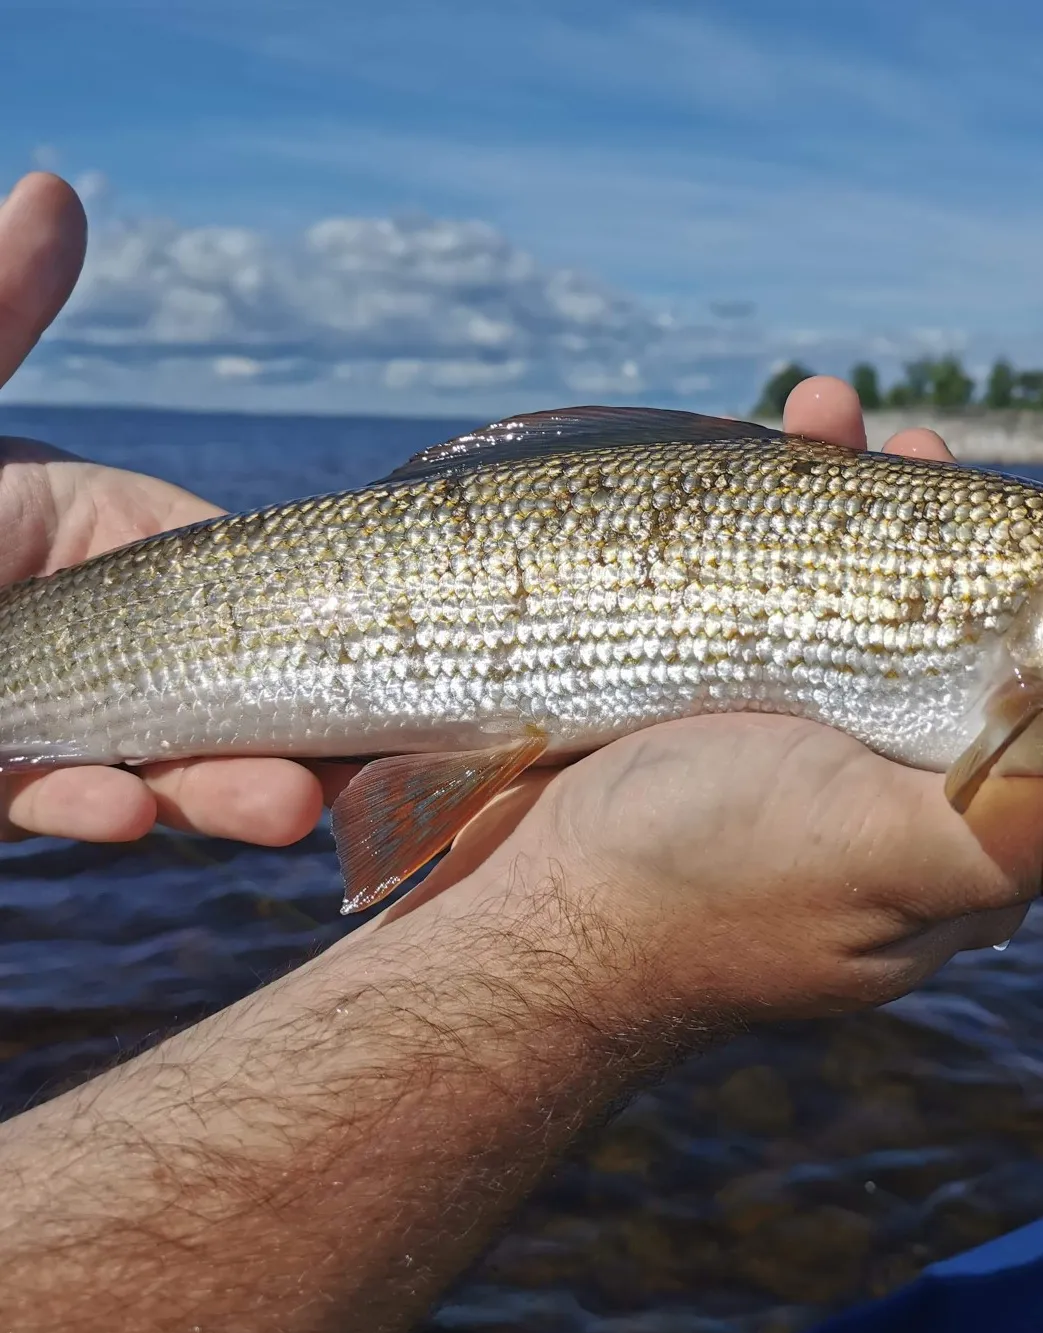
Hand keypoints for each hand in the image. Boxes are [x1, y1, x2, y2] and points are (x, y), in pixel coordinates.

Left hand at [0, 173, 337, 844]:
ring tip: (288, 811)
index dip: (304, 628)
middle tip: (358, 765)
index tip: (381, 657)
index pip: (227, 585)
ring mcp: (42, 717)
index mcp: (95, 538)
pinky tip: (126, 813)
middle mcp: (86, 634)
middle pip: (209, 691)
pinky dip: (83, 806)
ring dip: (216, 791)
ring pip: (146, 766)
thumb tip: (57, 190)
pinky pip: (40, 799)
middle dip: (283, 731)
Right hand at [383, 376, 1042, 1011]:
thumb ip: (1041, 833)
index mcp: (957, 816)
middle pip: (952, 621)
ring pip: (853, 587)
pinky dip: (772, 504)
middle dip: (953, 521)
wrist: (535, 908)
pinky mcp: (714, 696)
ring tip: (839, 412)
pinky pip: (764, 583)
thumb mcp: (892, 853)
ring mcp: (795, 729)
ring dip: (859, 491)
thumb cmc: (715, 884)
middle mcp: (886, 769)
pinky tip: (776, 432)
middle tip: (939, 445)